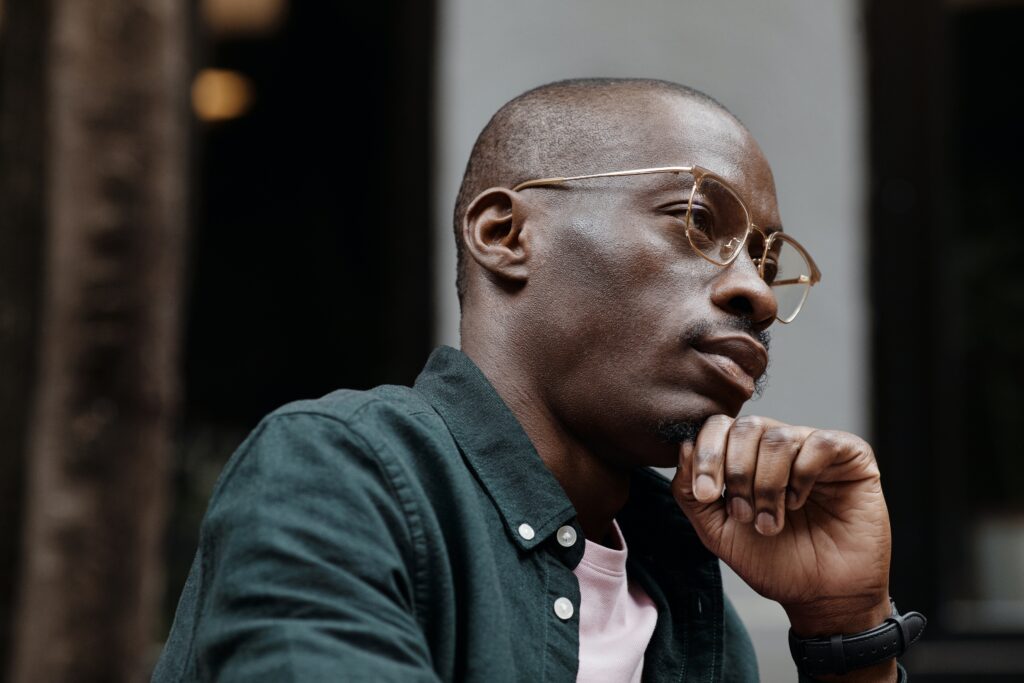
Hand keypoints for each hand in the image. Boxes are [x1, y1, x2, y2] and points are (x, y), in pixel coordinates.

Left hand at [670, 415, 892, 638]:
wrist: (821, 596)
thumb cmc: (772, 562)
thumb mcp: (717, 530)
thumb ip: (690, 491)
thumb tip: (684, 446)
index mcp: (746, 457)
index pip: (719, 427)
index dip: (706, 455)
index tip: (706, 494)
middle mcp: (779, 446)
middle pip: (746, 427)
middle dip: (736, 473)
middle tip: (742, 515)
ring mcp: (814, 447)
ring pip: (778, 437)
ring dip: (767, 485)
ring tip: (770, 522)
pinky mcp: (851, 456)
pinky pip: (820, 443)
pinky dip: (803, 475)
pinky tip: (800, 502)